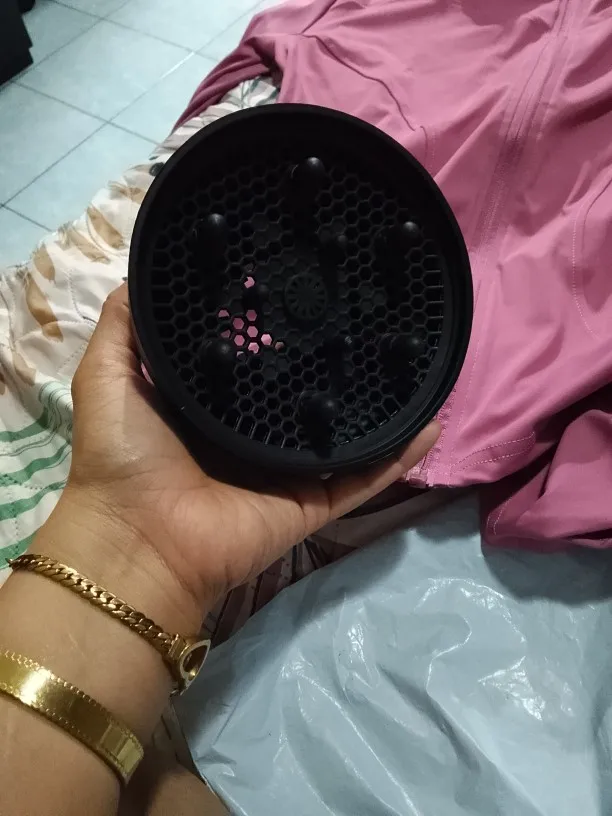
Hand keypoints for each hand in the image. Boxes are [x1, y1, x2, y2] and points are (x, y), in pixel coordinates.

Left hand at [61, 284, 438, 625]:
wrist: (139, 541)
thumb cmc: (124, 455)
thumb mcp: (109, 374)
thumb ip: (126, 324)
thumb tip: (147, 272)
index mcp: (209, 406)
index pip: (254, 358)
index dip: (276, 326)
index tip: (304, 283)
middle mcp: (251, 434)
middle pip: (303, 393)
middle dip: (333, 360)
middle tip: (368, 311)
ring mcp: (286, 470)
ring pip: (342, 433)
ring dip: (377, 404)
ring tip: (409, 359)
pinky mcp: (311, 501)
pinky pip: (363, 477)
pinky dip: (398, 456)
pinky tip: (430, 420)